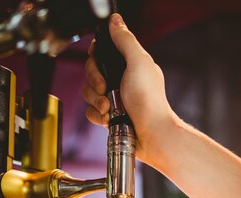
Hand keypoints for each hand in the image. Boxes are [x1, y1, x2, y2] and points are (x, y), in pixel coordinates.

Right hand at [82, 13, 177, 164]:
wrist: (152, 134)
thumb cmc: (149, 101)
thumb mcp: (139, 63)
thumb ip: (125, 41)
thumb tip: (115, 20)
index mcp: (129, 65)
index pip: (102, 52)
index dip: (97, 57)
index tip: (101, 63)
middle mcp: (120, 80)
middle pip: (91, 71)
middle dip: (95, 80)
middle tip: (106, 88)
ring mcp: (113, 99)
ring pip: (88, 92)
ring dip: (96, 100)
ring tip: (109, 108)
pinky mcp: (108, 116)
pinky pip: (90, 111)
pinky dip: (97, 115)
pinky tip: (108, 118)